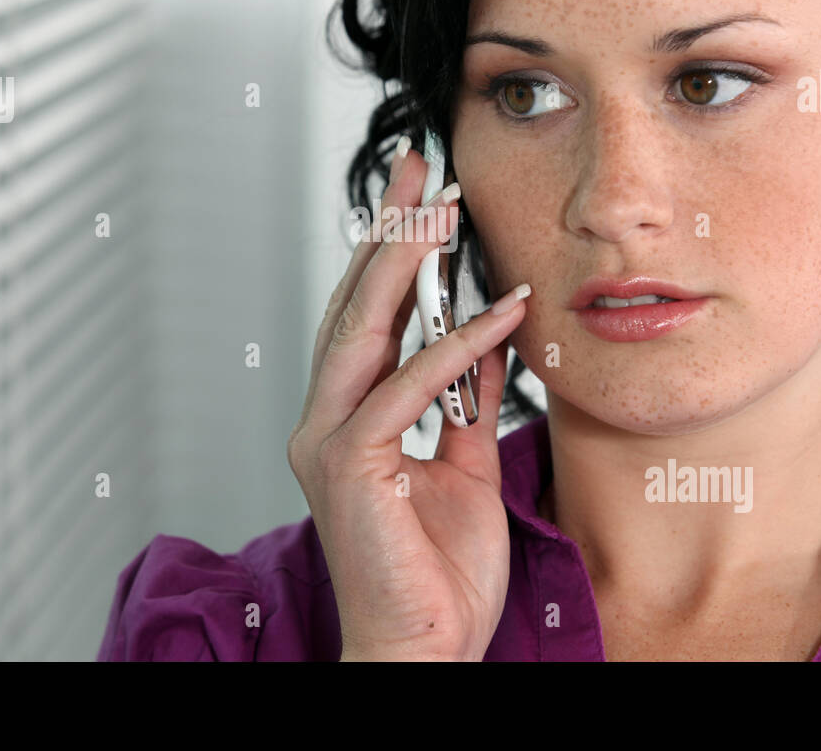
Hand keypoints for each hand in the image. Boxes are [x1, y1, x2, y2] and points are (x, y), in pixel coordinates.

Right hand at [287, 139, 530, 660]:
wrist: (423, 652)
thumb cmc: (439, 575)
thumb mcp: (466, 467)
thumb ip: (467, 401)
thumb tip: (487, 337)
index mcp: (348, 420)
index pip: (369, 319)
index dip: (394, 255)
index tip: (425, 198)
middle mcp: (325, 421)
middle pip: (356, 306)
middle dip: (389, 232)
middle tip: (419, 168)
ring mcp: (329, 441)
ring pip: (365, 331)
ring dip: (407, 265)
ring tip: (442, 207)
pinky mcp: (350, 467)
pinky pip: (407, 390)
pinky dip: (452, 348)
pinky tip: (495, 312)